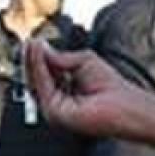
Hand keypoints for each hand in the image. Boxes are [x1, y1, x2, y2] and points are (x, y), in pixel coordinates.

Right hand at [26, 40, 145, 137]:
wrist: (124, 103)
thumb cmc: (110, 86)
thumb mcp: (83, 61)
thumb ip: (59, 57)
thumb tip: (40, 48)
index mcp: (64, 91)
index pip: (45, 74)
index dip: (38, 58)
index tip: (33, 42)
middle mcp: (57, 101)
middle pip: (37, 79)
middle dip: (32, 59)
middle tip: (30, 42)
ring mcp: (54, 109)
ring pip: (36, 83)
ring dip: (33, 61)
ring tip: (33, 44)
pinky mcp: (55, 113)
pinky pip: (42, 87)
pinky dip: (39, 69)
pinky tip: (39, 54)